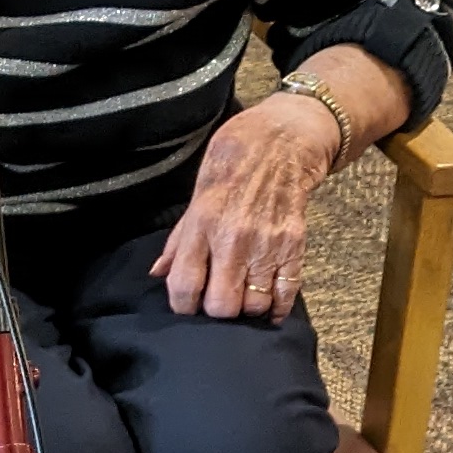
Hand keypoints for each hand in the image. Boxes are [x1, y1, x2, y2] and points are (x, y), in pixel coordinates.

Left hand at [154, 91, 332, 319]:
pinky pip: (286, 294)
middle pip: (222, 306)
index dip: (182, 306)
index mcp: (203, 223)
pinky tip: (270, 305)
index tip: (188, 304)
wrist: (281, 141)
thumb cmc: (232, 163)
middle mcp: (233, 238)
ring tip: (244, 296)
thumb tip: (158, 272)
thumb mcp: (197, 194)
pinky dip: (277, 308)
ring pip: (254, 305)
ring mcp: (266, 244)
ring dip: (247, 308)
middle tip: (218, 299)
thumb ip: (178, 239)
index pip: (184, 285)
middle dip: (217, 312)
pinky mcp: (293, 245)